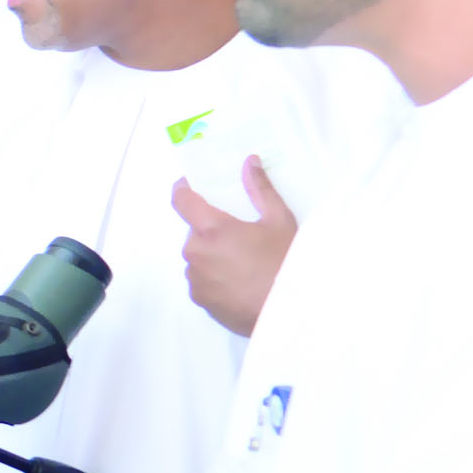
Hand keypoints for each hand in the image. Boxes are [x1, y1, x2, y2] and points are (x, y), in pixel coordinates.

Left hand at [173, 158, 297, 338]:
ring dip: (212, 255)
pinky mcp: (201, 302)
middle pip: (194, 233)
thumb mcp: (279, 221)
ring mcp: (196, 280)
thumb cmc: (286, 262)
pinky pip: (201, 281)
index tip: (190, 186)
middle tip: (240, 236)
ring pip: (198, 258)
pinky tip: (240, 282)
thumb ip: (260, 189)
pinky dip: (214, 277)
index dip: (183, 190)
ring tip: (243, 263)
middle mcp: (196, 253)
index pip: (181, 201)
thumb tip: (249, 160)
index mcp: (211, 229)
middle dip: (211, 230)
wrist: (291, 311)